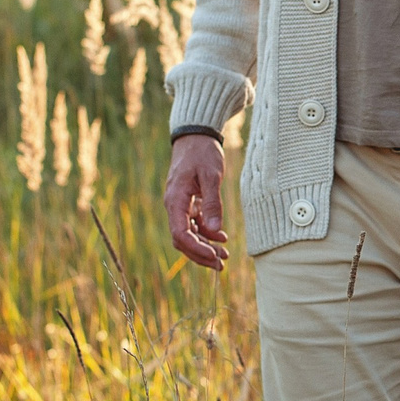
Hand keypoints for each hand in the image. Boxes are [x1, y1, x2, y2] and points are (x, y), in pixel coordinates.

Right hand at [164, 133, 229, 270]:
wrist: (195, 136)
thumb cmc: (202, 153)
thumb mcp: (211, 176)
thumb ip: (212, 203)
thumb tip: (216, 229)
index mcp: (175, 201)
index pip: (180, 234)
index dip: (196, 249)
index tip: (214, 257)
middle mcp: (174, 206)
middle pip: (183, 240)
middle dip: (201, 254)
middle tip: (221, 265)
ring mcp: (180, 205)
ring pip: (189, 234)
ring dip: (205, 246)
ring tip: (225, 254)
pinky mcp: (188, 202)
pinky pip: (194, 224)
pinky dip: (207, 232)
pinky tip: (221, 236)